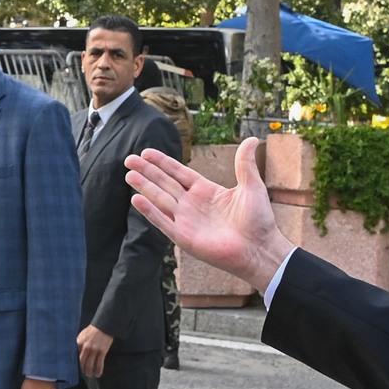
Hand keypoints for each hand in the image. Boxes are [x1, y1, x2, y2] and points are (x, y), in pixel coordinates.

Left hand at [77, 325, 113, 377]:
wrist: (104, 326)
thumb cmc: (92, 330)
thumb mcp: (82, 335)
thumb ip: (78, 343)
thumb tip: (75, 352)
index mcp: (79, 342)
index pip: (75, 355)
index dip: (75, 363)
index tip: (74, 368)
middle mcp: (85, 347)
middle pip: (82, 362)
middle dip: (82, 369)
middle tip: (83, 373)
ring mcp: (94, 350)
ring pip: (90, 364)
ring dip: (89, 371)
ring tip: (90, 375)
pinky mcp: (102, 351)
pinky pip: (99, 363)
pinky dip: (98, 370)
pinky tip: (98, 374)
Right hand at [125, 138, 294, 289]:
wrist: (259, 249)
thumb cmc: (258, 221)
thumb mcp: (251, 186)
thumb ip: (245, 163)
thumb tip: (252, 139)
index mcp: (205, 191)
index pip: (178, 173)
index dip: (163, 162)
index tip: (147, 152)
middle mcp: (192, 204)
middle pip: (164, 183)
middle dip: (147, 171)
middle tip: (129, 159)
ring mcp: (186, 221)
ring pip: (160, 199)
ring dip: (144, 187)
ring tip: (128, 175)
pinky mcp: (184, 237)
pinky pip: (163, 222)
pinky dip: (150, 211)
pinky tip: (136, 200)